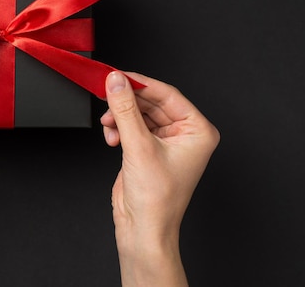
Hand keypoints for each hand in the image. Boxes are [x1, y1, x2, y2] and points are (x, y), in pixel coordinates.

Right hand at [101, 71, 219, 286]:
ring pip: (139, 114)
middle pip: (151, 102)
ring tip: (108, 124)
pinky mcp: (148, 149)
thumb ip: (125, 109)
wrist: (143, 229)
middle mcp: (184, 135)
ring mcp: (166, 142)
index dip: (141, 83)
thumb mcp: (138, 146)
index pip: (167, 94)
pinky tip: (111, 138)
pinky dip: (118, 129)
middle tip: (106, 94)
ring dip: (120, 117)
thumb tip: (116, 81)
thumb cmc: (156, 199)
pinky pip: (132, 127)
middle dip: (127, 102)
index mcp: (197, 131)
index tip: (118, 75)